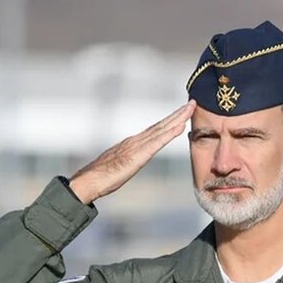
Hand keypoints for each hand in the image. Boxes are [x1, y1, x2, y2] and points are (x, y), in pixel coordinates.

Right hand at [69, 100, 194, 203]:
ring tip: (190, 108)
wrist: (89, 180)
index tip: (183, 112)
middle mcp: (136, 140)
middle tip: (192, 102)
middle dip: (177, 113)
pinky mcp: (138, 155)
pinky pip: (157, 142)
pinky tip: (180, 126)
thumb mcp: (120, 166)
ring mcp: (137, 146)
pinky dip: (170, 133)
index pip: (155, 129)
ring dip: (177, 118)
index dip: (170, 120)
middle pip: (161, 124)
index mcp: (133, 144)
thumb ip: (129, 160)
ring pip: (161, 129)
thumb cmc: (101, 177)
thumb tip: (133, 160)